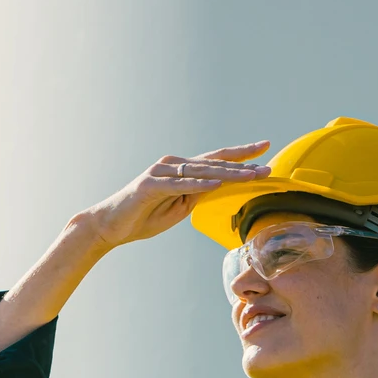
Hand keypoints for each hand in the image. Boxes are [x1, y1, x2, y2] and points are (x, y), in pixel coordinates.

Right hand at [0, 140, 270, 363]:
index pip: (216, 161)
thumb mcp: (177, 208)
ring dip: (229, 172)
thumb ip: (196, 196)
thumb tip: (218, 190)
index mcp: (181, 170)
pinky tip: (218, 184)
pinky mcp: (150, 185)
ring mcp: (161, 173)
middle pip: (215, 162)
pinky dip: (199, 184)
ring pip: (202, 171)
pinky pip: (179, 184)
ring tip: (253, 174)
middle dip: (244, 163)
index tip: (265, 151)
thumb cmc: (141, 218)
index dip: (241, 156)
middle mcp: (173, 165)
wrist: (108, 226)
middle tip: (269, 163)